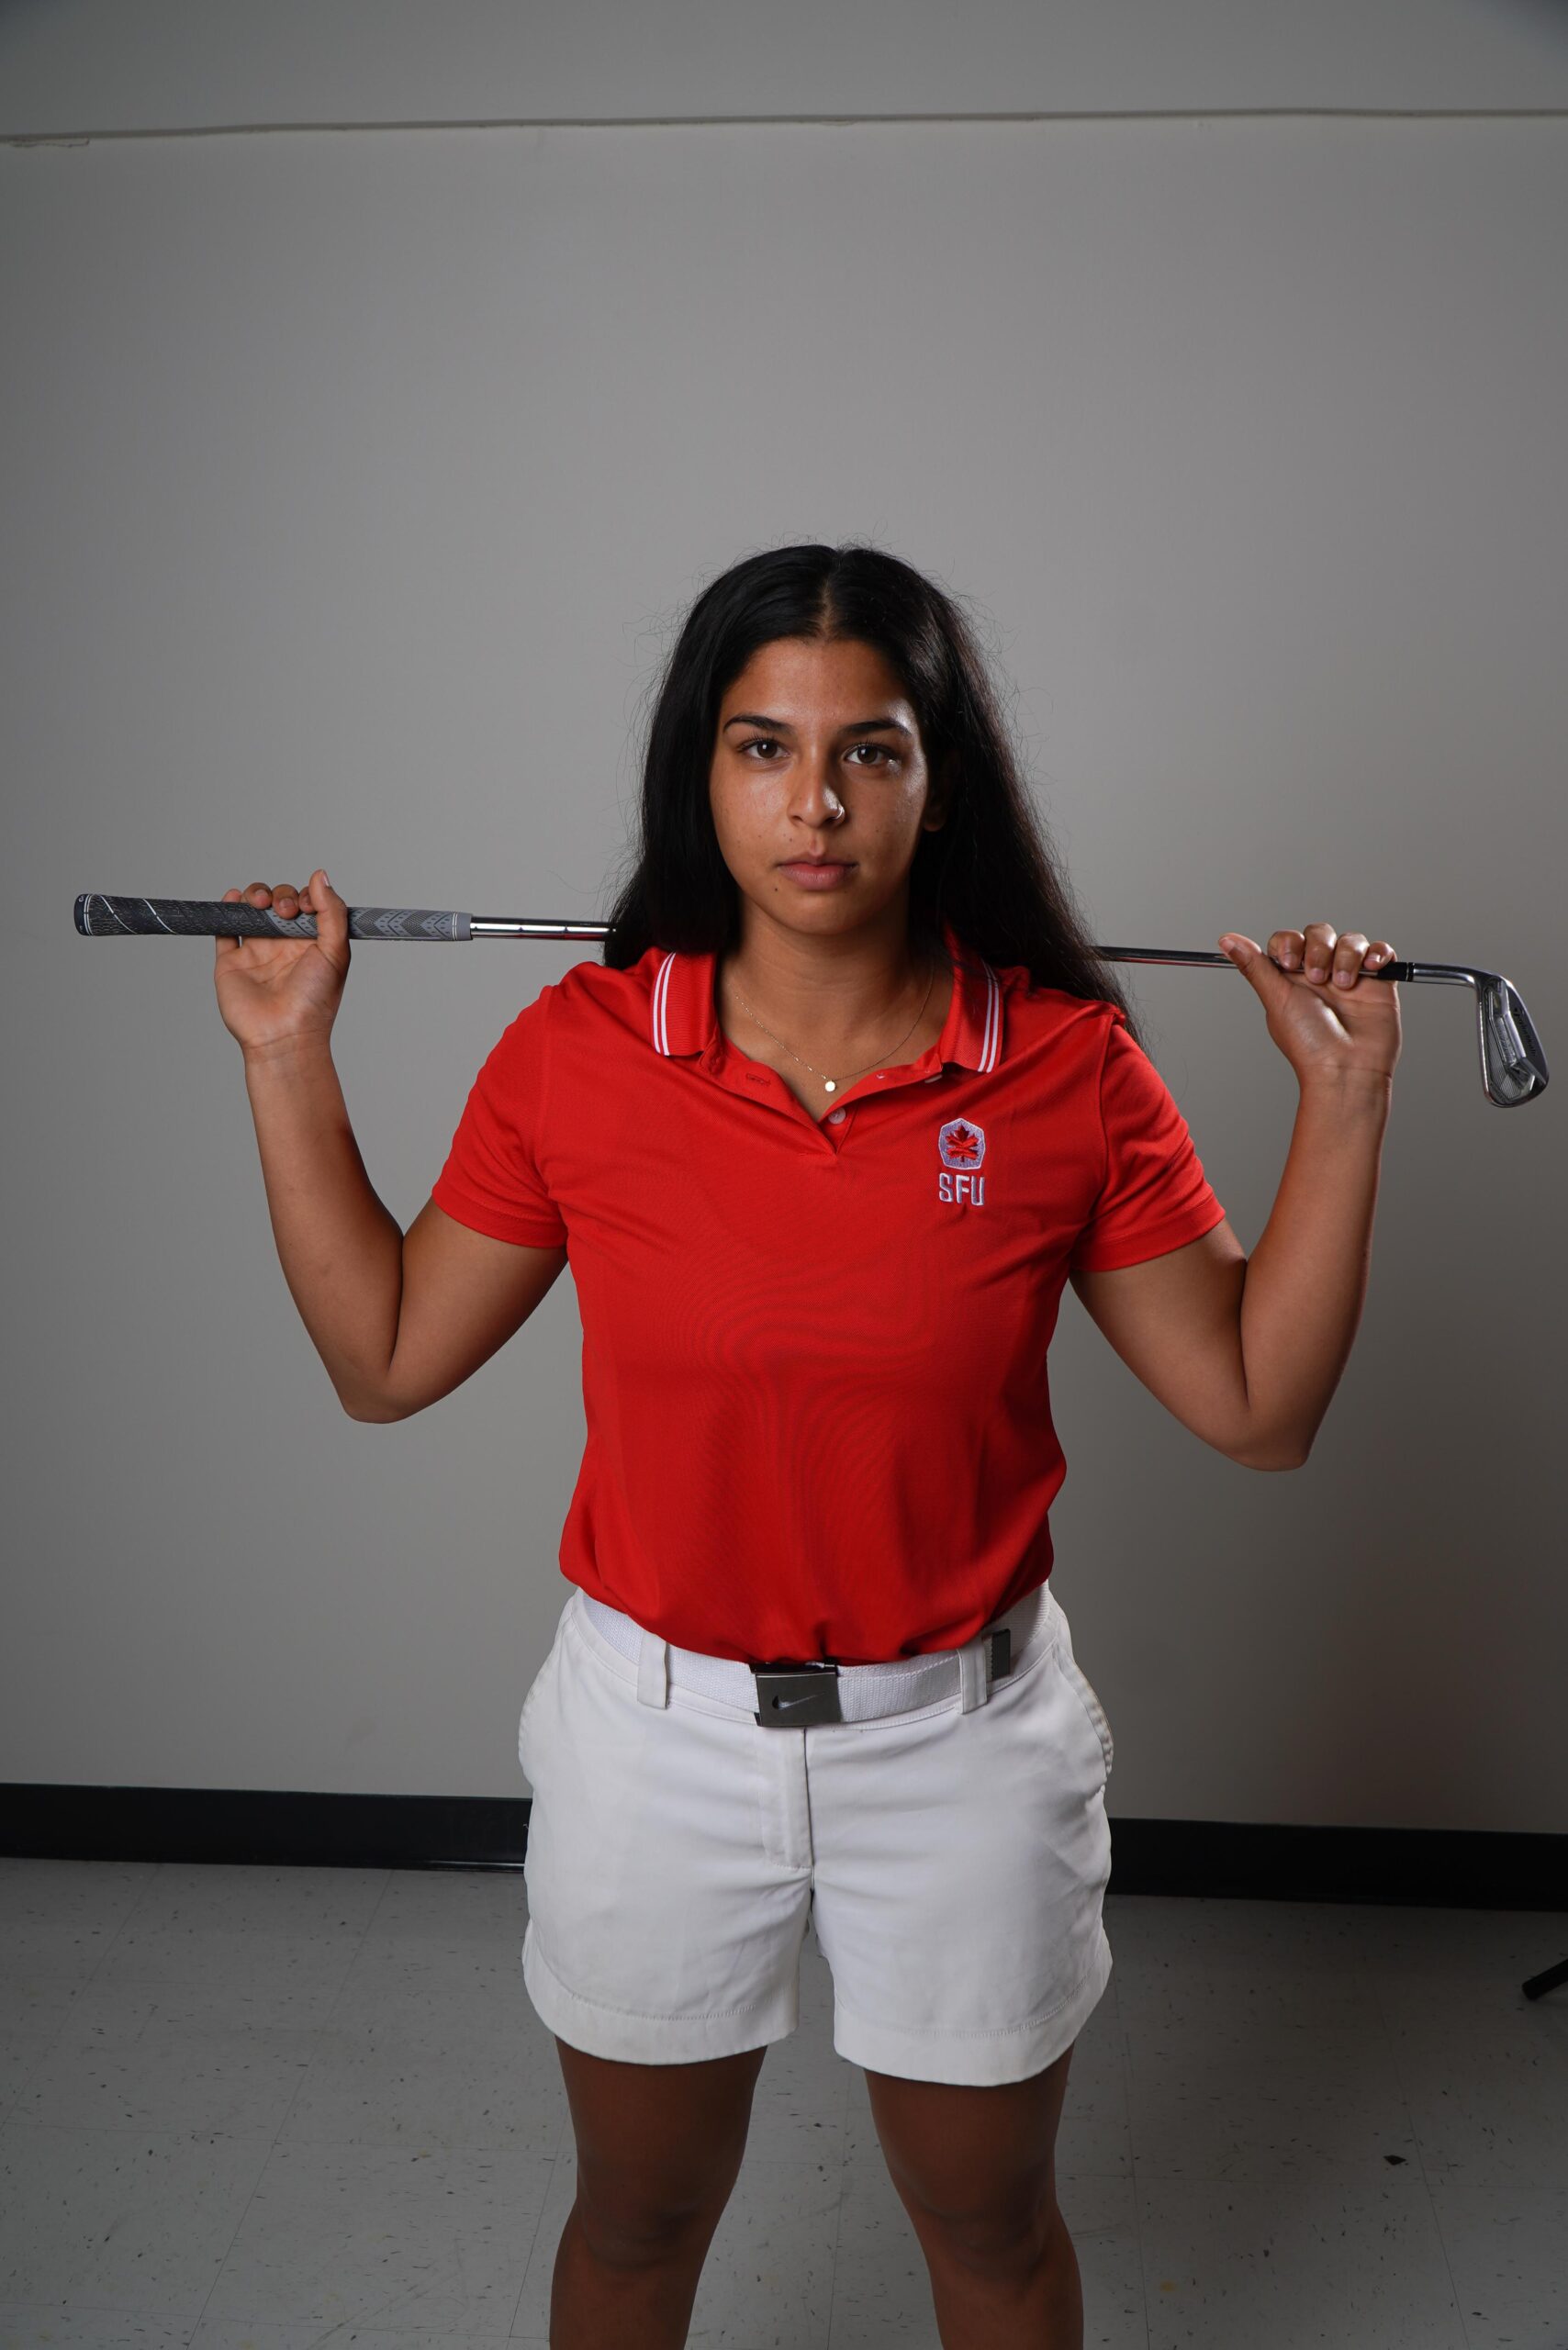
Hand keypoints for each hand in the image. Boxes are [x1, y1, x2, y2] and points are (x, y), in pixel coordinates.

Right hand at [214, 871, 350, 1056]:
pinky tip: (233, 898)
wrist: (284, 1035)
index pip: (306, 905)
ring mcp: (256, 952)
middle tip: (285, 912)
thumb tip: (320, 875)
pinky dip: (225, 909)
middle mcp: (283, 945)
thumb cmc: (314, 1000)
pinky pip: (224, 929)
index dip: (305, 896)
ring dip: (254, 895)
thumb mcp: (336, 952)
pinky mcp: (231, 962)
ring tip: (259, 903)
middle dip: (280, 896)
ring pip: (250, 909)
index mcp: (310, 943)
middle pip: (277, 902)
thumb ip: (331, 912)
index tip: (307, 905)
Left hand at [1217, 922, 1401, 1093]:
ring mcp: (1350, 976)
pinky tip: (1371, 969)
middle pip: (1320, 933)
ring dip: (1347, 956)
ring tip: (1343, 985)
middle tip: (1317, 979)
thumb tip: (1226, 940)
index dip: (1289, 943)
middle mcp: (1320, 974)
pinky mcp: (1378, 983)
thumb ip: (1254, 966)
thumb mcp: (1276, 999)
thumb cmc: (1309, 1043)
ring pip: (1351, 940)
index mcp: (1291, 978)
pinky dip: (1378, 953)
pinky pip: (1381, 951)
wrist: (1346, 1068)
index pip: (1288, 939)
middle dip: (1319, 949)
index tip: (1289, 963)